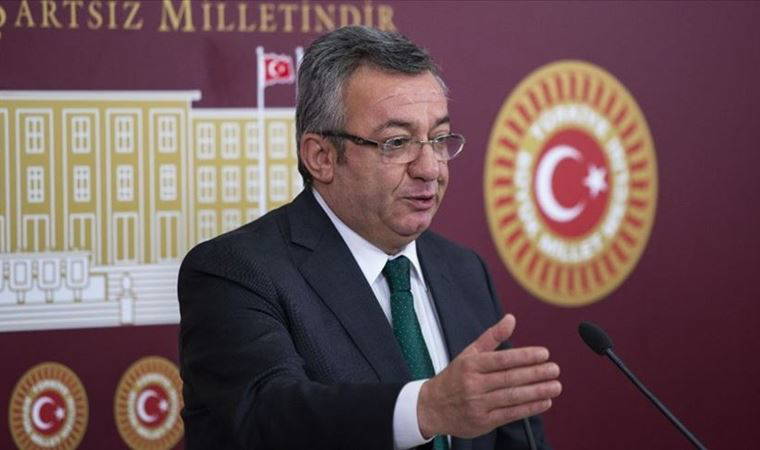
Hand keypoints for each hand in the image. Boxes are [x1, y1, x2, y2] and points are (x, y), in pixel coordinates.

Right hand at [417, 314, 560, 437]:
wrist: (432, 407)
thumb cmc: (455, 377)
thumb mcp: (469, 354)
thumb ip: (492, 337)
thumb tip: (511, 318)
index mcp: (471, 365)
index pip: (502, 359)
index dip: (524, 356)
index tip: (544, 354)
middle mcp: (474, 384)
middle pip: (510, 378)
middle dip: (535, 374)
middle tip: (555, 369)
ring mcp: (478, 404)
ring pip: (512, 397)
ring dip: (537, 392)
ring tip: (555, 386)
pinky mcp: (483, 422)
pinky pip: (510, 414)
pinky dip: (529, 408)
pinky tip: (544, 402)